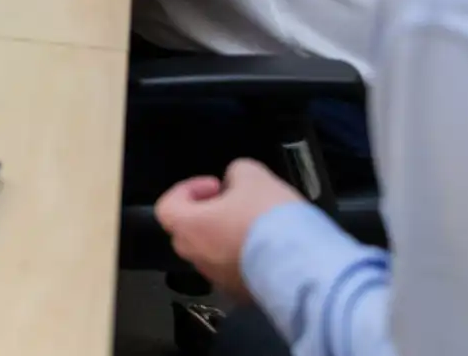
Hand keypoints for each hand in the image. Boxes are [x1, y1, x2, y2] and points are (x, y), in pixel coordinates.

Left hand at [155, 159, 305, 301]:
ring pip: (212, 254)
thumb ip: (237, 173)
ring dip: (226, 237)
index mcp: (189, 226)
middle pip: (188, 232)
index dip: (186, 190)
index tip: (215, 186)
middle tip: (234, 204)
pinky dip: (244, 259)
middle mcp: (197, 256)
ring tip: (257, 226)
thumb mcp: (254, 176)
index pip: (167, 207)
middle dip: (207, 215)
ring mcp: (218, 279)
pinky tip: (269, 250)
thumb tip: (234, 181)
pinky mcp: (241, 295)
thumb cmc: (268, 217)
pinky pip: (234, 272)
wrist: (301, 267)